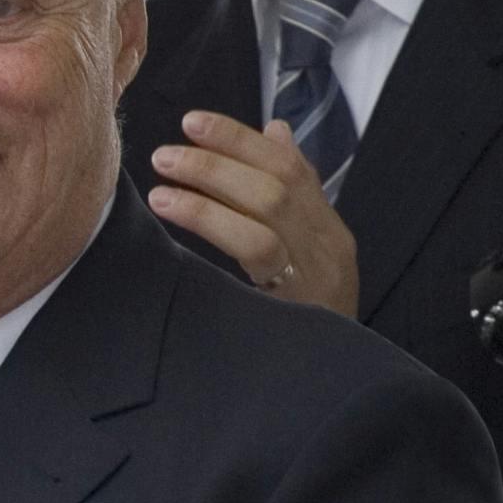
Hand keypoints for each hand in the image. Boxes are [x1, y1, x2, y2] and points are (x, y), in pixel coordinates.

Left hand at [147, 110, 358, 315]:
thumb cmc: (310, 318)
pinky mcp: (295, 298)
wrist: (340, 381)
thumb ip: (292, 196)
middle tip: (169, 149)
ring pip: (267, 206)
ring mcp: (315, 270)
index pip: (292, 167)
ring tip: (162, 175)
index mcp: (329, 230)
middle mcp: (328, 244)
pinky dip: (210, 219)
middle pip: (278, 180)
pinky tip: (172, 207)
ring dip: (210, 182)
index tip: (194, 122)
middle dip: (221, 156)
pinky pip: (254, 248)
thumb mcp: (307, 256)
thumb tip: (275, 130)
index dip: (242, 139)